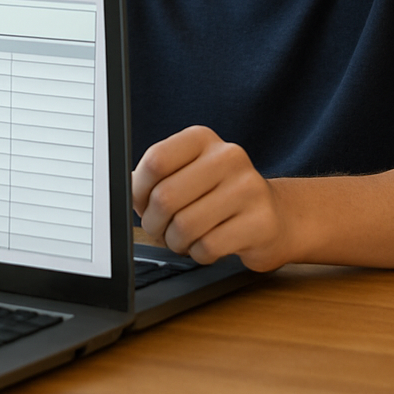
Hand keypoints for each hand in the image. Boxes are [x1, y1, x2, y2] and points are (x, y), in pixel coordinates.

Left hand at [132, 125, 290, 270]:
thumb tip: (118, 186)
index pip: (155, 161)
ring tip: (186, 238)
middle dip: (155, 224)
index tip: (143, 204)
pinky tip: (210, 244)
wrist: (275, 215)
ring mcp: (248, 188)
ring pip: (185, 227)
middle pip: (166, 197)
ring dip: (177, 242)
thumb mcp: (189, 173)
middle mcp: (228, 156)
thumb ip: (155, 177)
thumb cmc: (219, 196)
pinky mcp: (260, 222)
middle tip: (162, 229)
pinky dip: (199, 254)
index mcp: (203, 139)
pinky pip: (208, 247)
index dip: (139, 191)